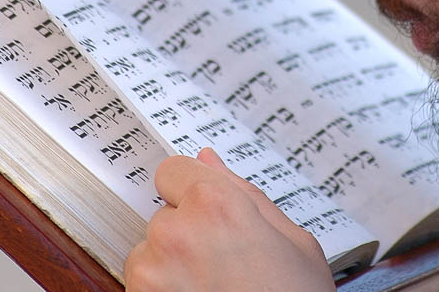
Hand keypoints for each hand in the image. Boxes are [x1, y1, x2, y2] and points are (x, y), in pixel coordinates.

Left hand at [124, 147, 335, 291]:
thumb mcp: (295, 243)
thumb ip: (247, 195)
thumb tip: (211, 160)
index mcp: (217, 205)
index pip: (173, 171)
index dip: (193, 193)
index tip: (207, 213)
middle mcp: (175, 233)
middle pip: (164, 218)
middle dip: (188, 237)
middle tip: (226, 267)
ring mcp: (150, 274)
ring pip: (149, 256)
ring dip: (171, 270)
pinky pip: (142, 288)